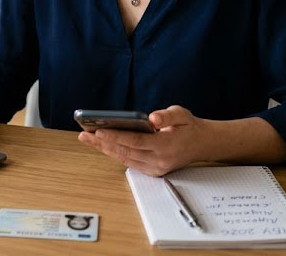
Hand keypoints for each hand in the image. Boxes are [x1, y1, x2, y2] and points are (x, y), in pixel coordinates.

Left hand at [78, 105, 209, 175]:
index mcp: (166, 146)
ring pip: (124, 159)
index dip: (116, 137)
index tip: (98, 131)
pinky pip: (129, 162)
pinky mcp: (152, 171)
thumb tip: (152, 118)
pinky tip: (101, 144)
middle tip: (84, 134)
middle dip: (102, 143)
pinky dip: (114, 153)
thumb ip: (168, 115)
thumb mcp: (181, 114)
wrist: (201, 144)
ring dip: (104, 149)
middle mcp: (159, 161)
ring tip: (87, 138)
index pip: (136, 142)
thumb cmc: (188, 126)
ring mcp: (155, 168)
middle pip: (125, 152)